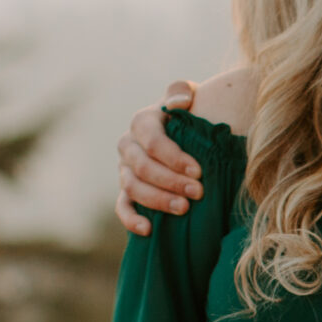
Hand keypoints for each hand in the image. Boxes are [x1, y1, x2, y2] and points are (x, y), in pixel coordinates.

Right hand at [114, 81, 201, 235]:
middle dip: (170, 181)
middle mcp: (128, 146)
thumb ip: (181, 91)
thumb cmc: (190, 117)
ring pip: (132, 187)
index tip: (199, 171)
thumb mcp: (188, 97)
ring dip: (157, 200)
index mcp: (142, 122)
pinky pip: (121, 207)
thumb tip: (178, 102)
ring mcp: (124, 170)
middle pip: (142, 167)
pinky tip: (148, 230)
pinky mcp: (126, 192)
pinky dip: (131, 220)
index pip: (152, 141)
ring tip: (183, 209)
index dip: (174, 157)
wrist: (185, 138)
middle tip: (198, 193)